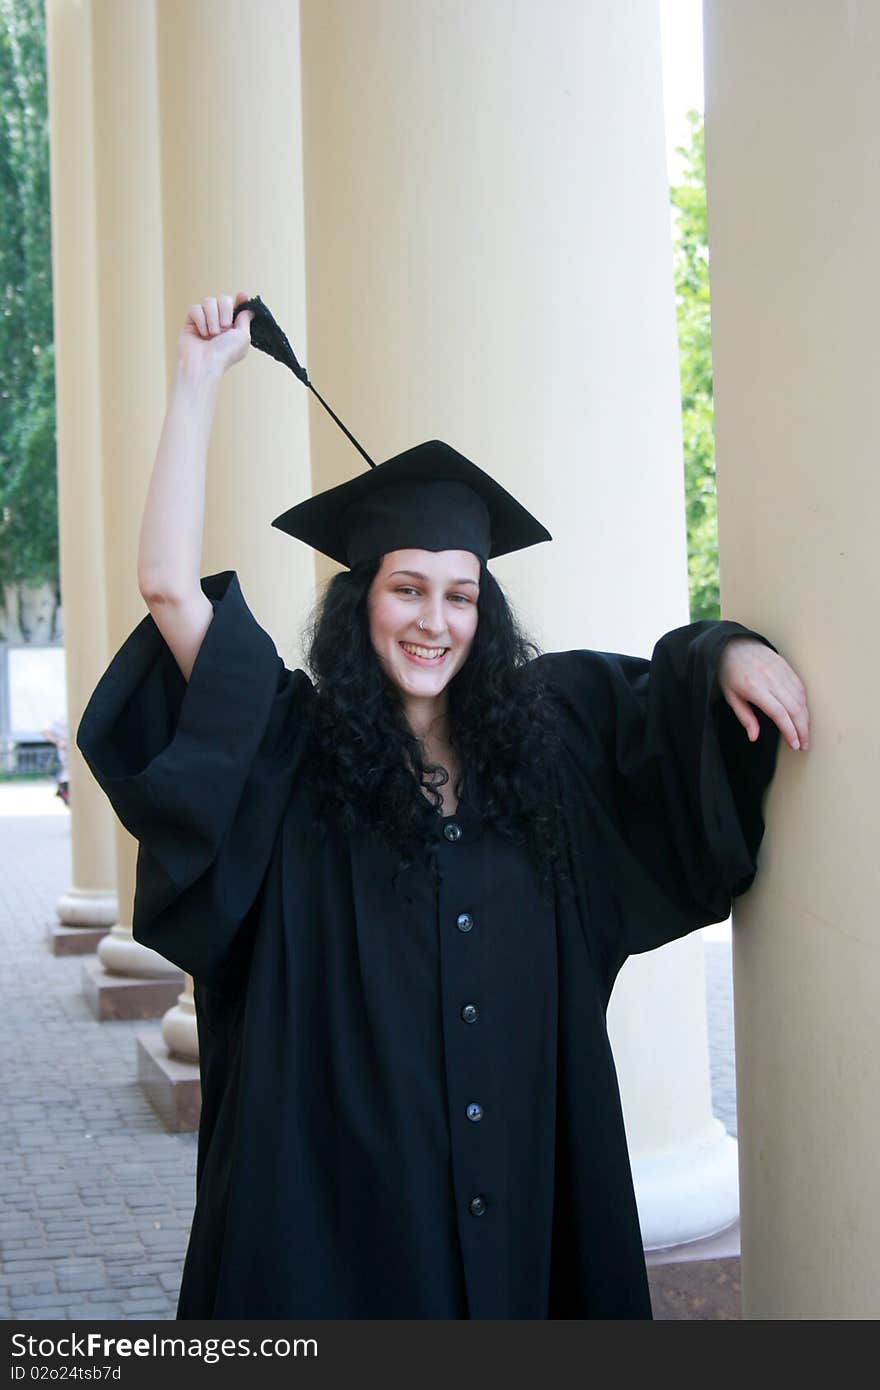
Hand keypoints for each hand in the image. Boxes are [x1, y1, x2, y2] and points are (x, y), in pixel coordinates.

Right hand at [176, 292, 253, 377]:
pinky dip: (200, 320)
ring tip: (212, 334)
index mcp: (233, 327)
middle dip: (225, 311)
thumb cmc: (225, 354)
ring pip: (209, 301)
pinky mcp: (191, 321)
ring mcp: (204, 321)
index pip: (236, 306)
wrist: (204, 363)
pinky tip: (201, 333)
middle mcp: (219, 323)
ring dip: (213, 318)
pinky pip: (195, 308)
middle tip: (224, 327)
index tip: (242, 295)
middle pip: (223, 299)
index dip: (240, 299)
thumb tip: (248, 309)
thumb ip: (245, 320)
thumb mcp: (243, 337)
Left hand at [717, 636, 809, 751]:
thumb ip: (744, 717)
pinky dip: (805, 703)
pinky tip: (804, 714)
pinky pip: (800, 686)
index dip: (790, 731)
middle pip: (794, 708)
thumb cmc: (728, 672)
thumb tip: (754, 737)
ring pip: (801, 698)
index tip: (795, 744)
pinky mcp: (786, 666)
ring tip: (805, 733)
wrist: (732, 644)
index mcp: (755, 688)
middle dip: (802, 729)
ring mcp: (780, 671)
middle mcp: (770, 679)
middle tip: (804, 745)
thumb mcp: (730, 697)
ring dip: (806, 718)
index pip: (779, 713)